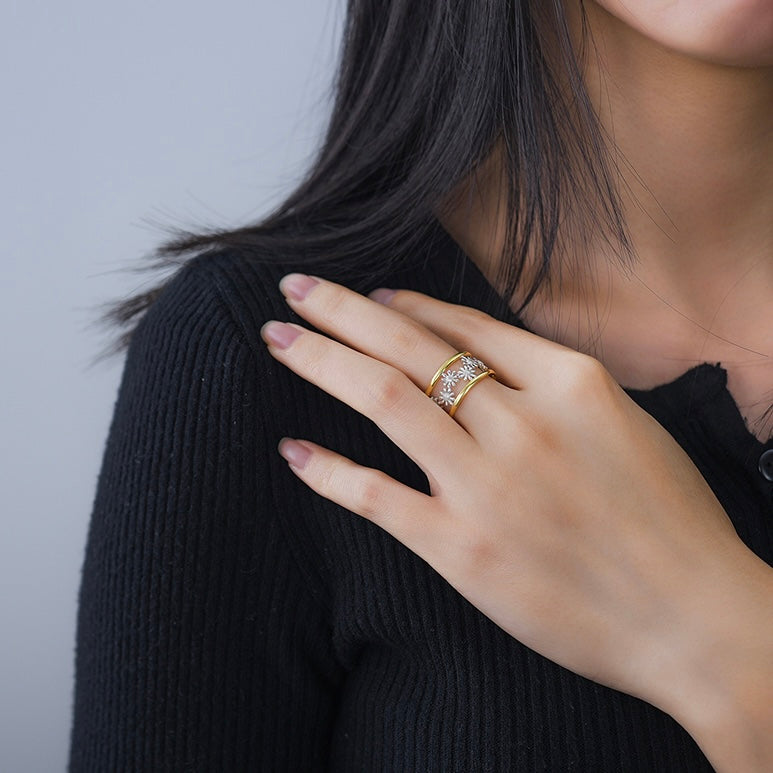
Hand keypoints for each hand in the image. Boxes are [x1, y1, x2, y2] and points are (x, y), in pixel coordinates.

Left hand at [260, 272, 772, 768]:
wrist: (697, 619)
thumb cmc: (671, 520)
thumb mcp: (627, 423)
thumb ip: (554, 385)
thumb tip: (479, 354)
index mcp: (570, 383)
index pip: (465, 325)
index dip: (405, 304)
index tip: (367, 297)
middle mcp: (522, 422)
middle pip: (409, 345)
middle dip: (340, 310)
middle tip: (295, 286)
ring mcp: (486, 485)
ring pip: (382, 398)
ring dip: (320, 360)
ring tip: (278, 337)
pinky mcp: (462, 548)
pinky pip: (377, 496)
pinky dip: (328, 471)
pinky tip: (292, 451)